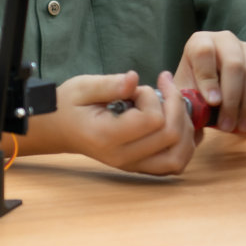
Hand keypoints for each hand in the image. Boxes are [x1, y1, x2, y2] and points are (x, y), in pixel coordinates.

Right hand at [53, 71, 194, 175]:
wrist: (59, 129)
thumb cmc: (70, 105)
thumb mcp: (84, 87)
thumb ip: (111, 84)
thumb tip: (135, 78)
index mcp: (108, 136)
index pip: (152, 121)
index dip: (153, 97)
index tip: (139, 87)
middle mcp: (123, 157)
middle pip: (171, 136)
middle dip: (176, 106)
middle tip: (164, 87)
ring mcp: (133, 165)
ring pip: (178, 157)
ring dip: (186, 128)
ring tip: (174, 106)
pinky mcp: (140, 166)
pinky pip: (174, 165)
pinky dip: (185, 145)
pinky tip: (181, 123)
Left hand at [174, 30, 245, 134]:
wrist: (213, 90)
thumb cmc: (196, 91)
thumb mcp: (185, 95)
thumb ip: (189, 102)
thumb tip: (200, 112)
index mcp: (200, 42)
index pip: (204, 53)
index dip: (208, 79)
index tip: (212, 102)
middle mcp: (225, 40)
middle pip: (234, 64)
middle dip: (232, 99)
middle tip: (227, 123)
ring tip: (241, 125)